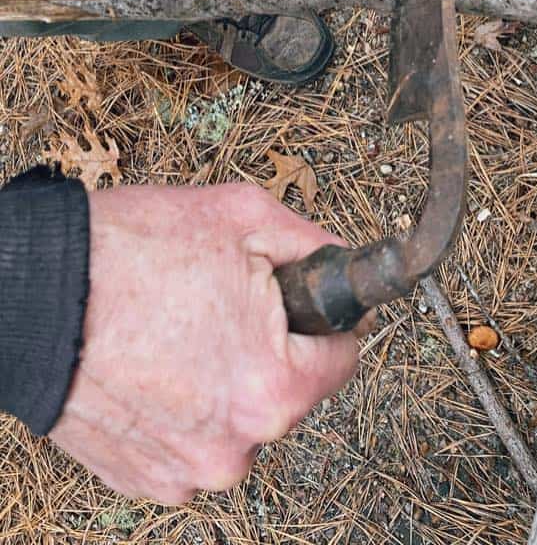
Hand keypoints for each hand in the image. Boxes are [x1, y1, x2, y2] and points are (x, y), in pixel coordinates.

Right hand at [50, 184, 365, 504]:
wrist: (33, 292)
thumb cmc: (129, 254)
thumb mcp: (245, 217)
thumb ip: (313, 247)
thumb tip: (343, 263)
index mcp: (274, 389)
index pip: (342, 355)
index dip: (320, 314)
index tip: (294, 297)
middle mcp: (235, 448)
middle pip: (287, 388)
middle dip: (265, 344)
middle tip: (217, 300)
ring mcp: (185, 471)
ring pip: (235, 417)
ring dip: (220, 379)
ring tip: (175, 329)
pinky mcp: (142, 479)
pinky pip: (189, 441)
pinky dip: (179, 407)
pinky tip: (150, 364)